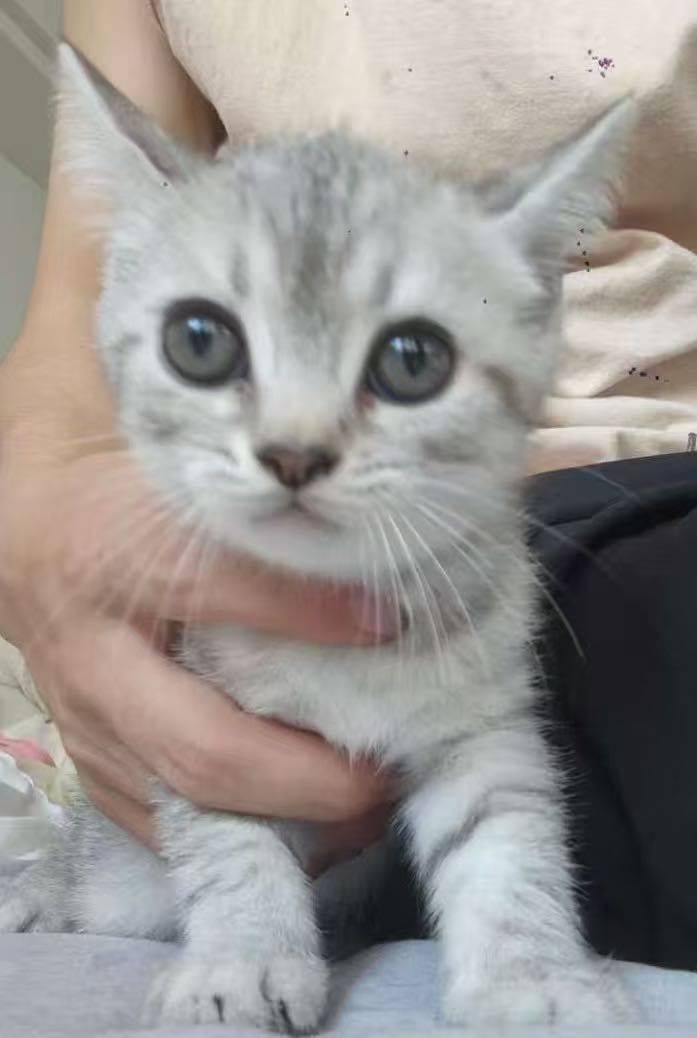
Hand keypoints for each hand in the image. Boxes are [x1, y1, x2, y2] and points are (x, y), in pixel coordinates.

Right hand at [0, 434, 396, 865]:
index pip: (220, 593)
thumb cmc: (123, 517)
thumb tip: (369, 569)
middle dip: (311, 777)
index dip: (309, 615)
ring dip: (293, 822)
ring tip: (369, 805)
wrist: (34, 554)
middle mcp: (96, 663)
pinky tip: (313, 824)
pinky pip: (176, 832)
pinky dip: (253, 837)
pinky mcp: (98, 774)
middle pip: (205, 746)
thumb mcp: (183, 498)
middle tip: (388, 769)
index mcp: (116, 566)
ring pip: (193, 805)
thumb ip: (259, 528)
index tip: (390, 627)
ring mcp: (91, 733)